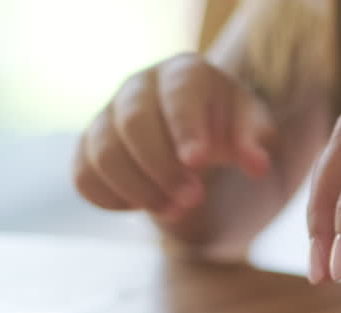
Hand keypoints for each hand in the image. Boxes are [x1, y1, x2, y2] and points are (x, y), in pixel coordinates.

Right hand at [73, 53, 275, 222]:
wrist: (195, 129)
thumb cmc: (226, 124)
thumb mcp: (250, 127)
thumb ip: (254, 141)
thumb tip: (257, 166)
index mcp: (183, 73)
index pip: (178, 94)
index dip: (184, 127)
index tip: (198, 163)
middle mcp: (138, 86)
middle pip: (133, 123)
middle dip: (161, 167)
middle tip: (193, 200)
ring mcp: (108, 114)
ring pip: (102, 152)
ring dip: (137, 189)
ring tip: (174, 211)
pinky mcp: (89, 146)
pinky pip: (83, 176)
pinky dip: (108, 199)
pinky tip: (143, 208)